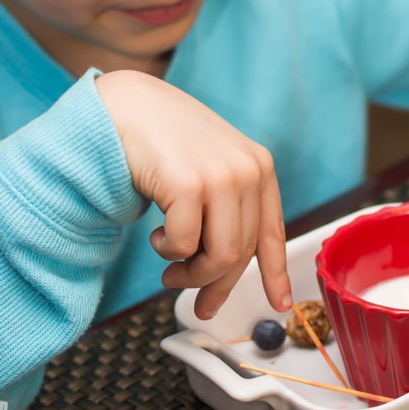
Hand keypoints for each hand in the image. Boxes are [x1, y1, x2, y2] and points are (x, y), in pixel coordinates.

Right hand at [96, 70, 292, 319]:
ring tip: (170, 269)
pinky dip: (166, 251)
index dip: (276, 273)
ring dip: (190, 275)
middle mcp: (247, 170)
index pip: (272, 232)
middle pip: (241, 253)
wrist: (128, 105)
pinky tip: (155, 233)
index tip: (280, 303)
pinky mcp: (189, 184)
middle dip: (215, 286)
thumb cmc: (164, 138)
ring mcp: (220, 176)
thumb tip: (227, 268)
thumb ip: (227, 206)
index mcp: (258, 166)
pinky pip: (182, 245)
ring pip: (220, 257)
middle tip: (199, 304)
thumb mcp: (210, 166)